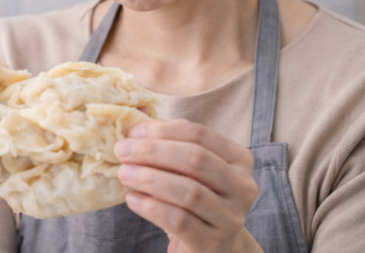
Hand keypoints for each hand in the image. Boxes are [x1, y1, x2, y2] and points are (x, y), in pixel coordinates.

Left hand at [114, 119, 260, 252]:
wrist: (210, 246)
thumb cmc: (195, 198)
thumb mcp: (189, 168)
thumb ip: (169, 142)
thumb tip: (136, 123)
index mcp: (238, 159)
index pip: (199, 134)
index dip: (162, 131)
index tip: (132, 133)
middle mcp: (242, 186)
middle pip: (195, 159)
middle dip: (153, 152)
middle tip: (122, 151)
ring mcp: (231, 217)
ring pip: (188, 191)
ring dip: (149, 178)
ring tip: (124, 174)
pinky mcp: (213, 243)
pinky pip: (179, 220)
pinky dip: (151, 207)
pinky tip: (133, 199)